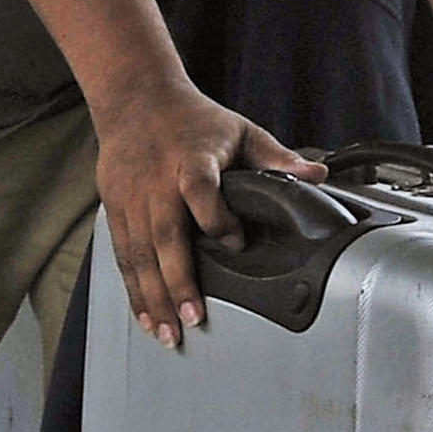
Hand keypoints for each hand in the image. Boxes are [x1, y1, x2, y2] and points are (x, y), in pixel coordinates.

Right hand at [92, 72, 320, 346]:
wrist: (134, 98)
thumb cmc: (191, 118)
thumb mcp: (240, 130)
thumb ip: (276, 157)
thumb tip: (317, 175)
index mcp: (191, 159)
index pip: (200, 192)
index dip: (217, 220)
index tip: (236, 243)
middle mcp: (156, 181)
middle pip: (164, 235)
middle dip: (177, 281)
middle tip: (192, 319)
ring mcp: (131, 197)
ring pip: (139, 253)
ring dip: (152, 296)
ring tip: (167, 332)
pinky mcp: (114, 208)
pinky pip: (122, 254)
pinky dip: (133, 288)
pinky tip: (144, 316)